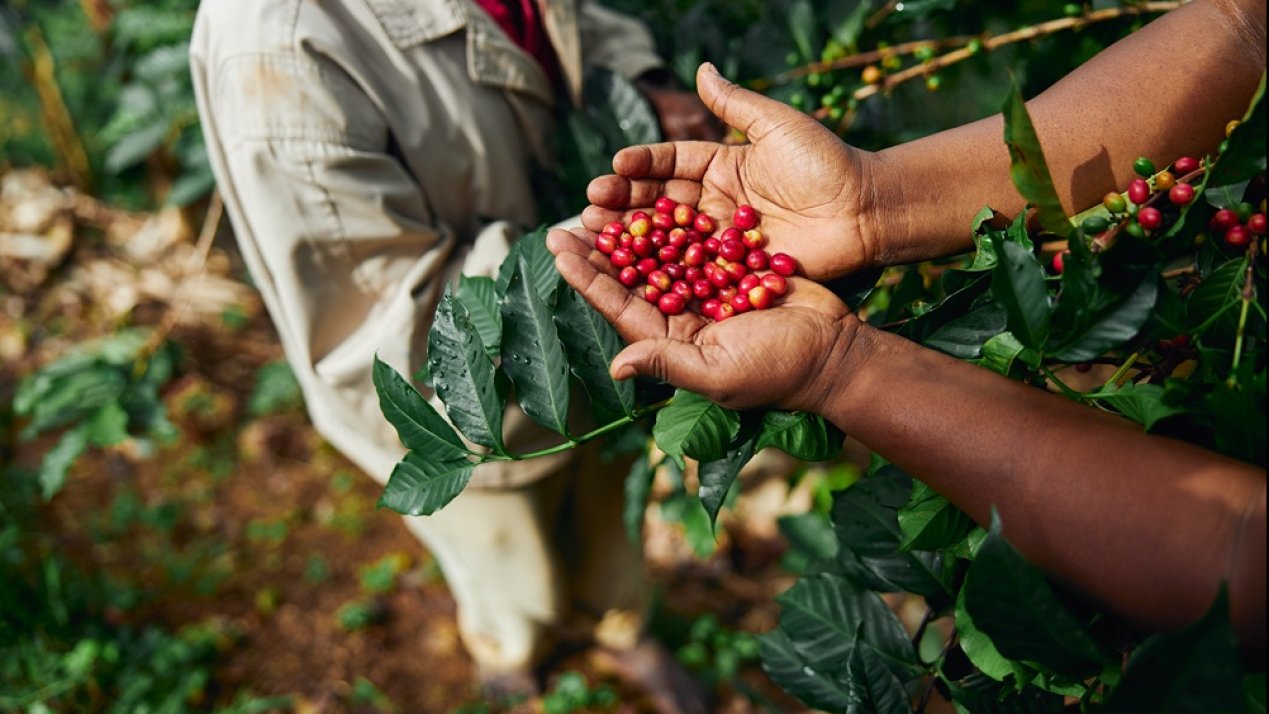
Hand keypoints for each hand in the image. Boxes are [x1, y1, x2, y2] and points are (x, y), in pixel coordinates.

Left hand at [547, 227, 861, 412]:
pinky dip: (675, 221)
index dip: (587, 277)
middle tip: (570, 216)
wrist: (836, 350)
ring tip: (604, 200)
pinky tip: (654, 196)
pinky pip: (696, 242)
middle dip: (600, 249)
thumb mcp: (719, 373)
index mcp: (671, 341)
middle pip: (632, 277)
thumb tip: (616, 367)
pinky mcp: (732, 270)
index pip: (619, 306)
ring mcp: (708, 292)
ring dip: (632, 229)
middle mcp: (683, 316)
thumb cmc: (778, 370)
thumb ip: (667, 363)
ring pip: (660, 255)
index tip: (559, 247)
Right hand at [588, 63, 884, 280]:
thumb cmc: (826, 162)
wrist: (866, 210)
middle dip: (623, 204)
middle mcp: (716, 202)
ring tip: (597, 234)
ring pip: (669, 238)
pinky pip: (694, 270)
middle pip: (660, 203)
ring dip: (632, 238)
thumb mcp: (778, 125)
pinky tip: (633, 272)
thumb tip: (701, 68)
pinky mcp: (734, 270)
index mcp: (722, 165)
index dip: (641, 165)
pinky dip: (664, 271)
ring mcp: (722, 240)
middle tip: (590, 205)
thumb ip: (736, 104)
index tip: (614, 166)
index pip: (671, 163)